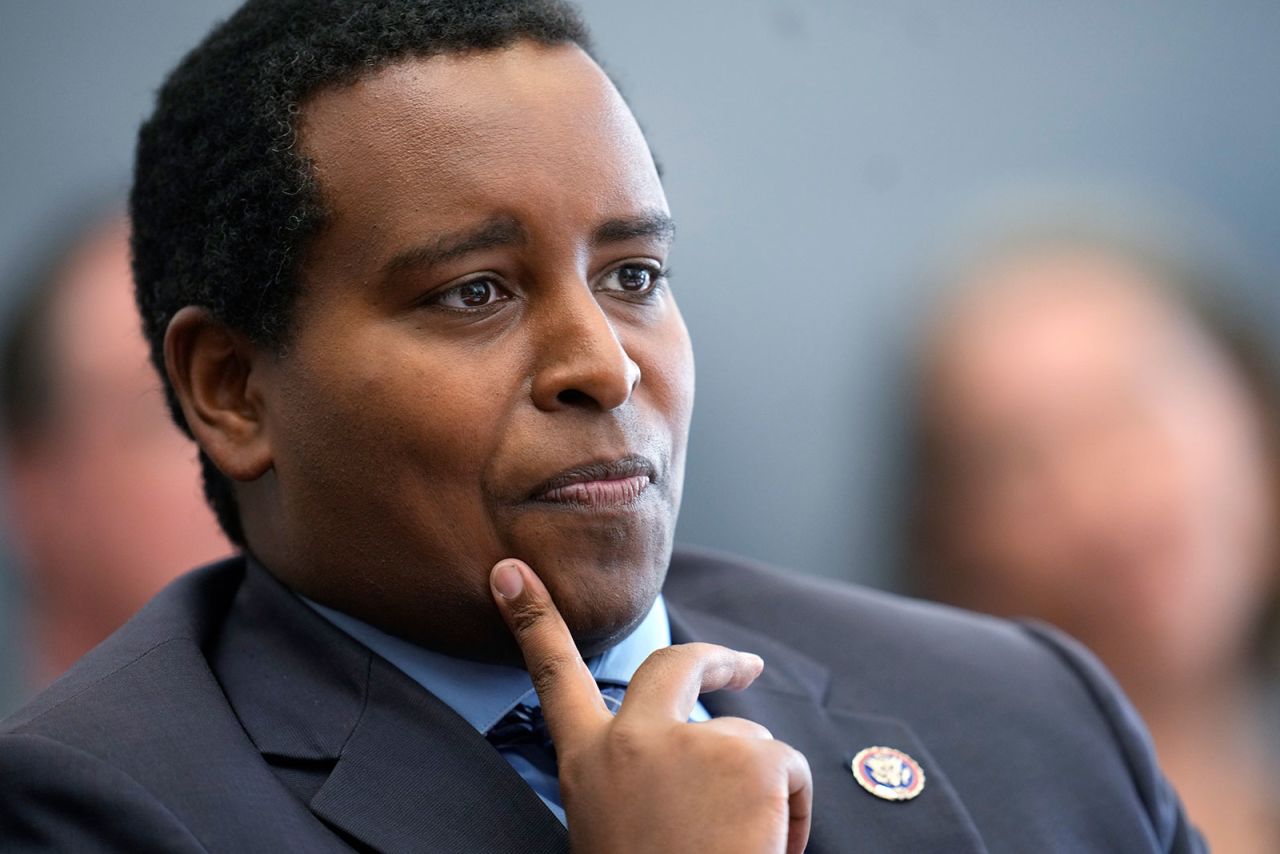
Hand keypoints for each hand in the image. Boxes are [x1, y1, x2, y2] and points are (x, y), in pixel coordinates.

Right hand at [489, 558, 812, 853]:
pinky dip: (793, 809)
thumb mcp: (612, 826)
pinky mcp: (751, 758)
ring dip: (756, 792)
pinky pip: (789, 768)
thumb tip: (685, 749)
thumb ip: (633, 777)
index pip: (552, 676)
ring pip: (745, 743)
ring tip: (742, 848)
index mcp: (586, 764)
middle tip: (742, 666)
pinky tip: (774, 848)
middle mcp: (632, 741)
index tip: (511, 571)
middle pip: (674, 664)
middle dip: (711, 658)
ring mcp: (693, 743)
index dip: (532, 619)